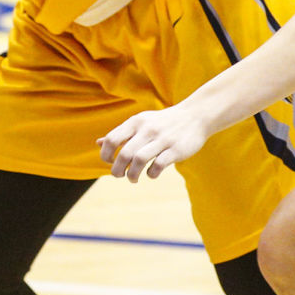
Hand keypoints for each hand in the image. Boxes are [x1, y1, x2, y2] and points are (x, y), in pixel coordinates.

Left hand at [99, 103, 216, 181]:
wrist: (195, 115)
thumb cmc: (162, 122)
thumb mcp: (140, 122)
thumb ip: (121, 134)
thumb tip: (98, 143)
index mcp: (136, 122)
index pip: (111, 139)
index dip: (105, 155)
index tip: (110, 162)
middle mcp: (147, 129)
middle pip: (124, 154)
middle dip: (117, 170)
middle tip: (119, 175)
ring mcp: (162, 139)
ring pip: (139, 160)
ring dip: (132, 174)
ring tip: (132, 179)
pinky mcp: (176, 150)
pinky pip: (158, 165)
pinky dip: (151, 174)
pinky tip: (151, 174)